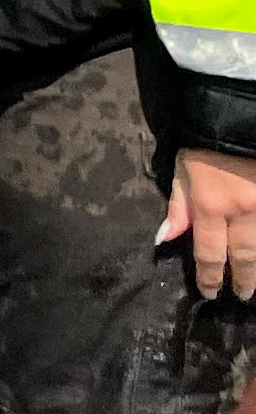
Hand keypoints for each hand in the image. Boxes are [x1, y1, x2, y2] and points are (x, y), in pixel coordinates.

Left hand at [161, 148, 255, 301]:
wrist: (238, 118)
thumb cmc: (204, 144)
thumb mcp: (182, 172)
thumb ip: (178, 208)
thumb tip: (166, 239)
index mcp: (211, 206)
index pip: (209, 253)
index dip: (210, 277)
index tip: (210, 293)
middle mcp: (242, 211)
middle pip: (244, 256)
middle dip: (242, 279)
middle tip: (242, 295)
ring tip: (255, 281)